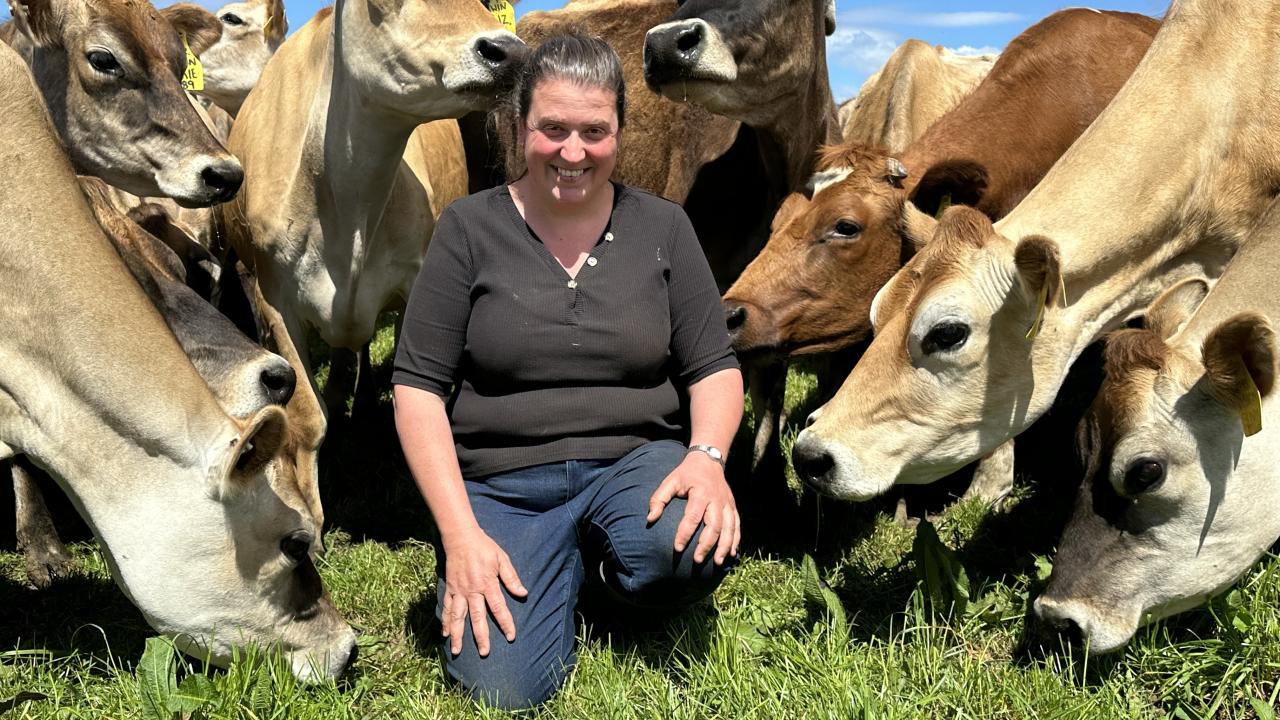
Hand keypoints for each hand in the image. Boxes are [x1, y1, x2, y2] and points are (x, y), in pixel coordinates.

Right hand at [440, 528, 527, 656]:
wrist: (461, 538)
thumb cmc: (484, 548)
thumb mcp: (502, 559)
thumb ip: (511, 578)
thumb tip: (523, 593)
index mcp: (487, 584)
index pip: (498, 607)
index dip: (505, 623)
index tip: (511, 636)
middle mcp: (472, 591)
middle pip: (477, 617)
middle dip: (481, 636)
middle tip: (484, 653)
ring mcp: (459, 591)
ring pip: (458, 617)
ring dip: (457, 634)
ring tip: (457, 651)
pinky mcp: (450, 589)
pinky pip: (446, 608)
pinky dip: (445, 621)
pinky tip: (444, 634)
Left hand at [647, 452, 740, 564]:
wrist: (709, 460)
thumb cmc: (686, 474)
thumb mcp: (670, 481)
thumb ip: (659, 499)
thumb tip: (650, 519)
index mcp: (701, 493)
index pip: (693, 517)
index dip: (685, 533)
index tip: (677, 548)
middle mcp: (717, 500)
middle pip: (714, 526)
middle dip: (706, 545)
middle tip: (696, 560)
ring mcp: (727, 504)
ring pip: (729, 528)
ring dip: (724, 546)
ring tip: (717, 562)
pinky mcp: (733, 507)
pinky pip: (737, 526)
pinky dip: (736, 540)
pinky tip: (731, 554)